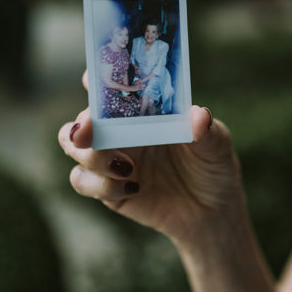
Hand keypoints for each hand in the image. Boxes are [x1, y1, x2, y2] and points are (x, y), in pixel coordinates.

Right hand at [60, 73, 241, 242]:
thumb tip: (199, 116)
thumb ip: (207, 130)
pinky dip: (101, 185)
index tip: (92, 80)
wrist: (212, 211)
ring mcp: (111, 160)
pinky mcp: (108, 190)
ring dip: (90, 156)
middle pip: (81, 120)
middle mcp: (120, 131)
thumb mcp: (217, 144)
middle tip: (87, 131)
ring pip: (73, 149)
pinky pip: (83, 181)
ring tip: (126, 167)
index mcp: (143, 111)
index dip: (96, 79)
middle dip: (80, 124)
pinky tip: (133, 187)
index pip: (111, 88)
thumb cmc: (213, 166)